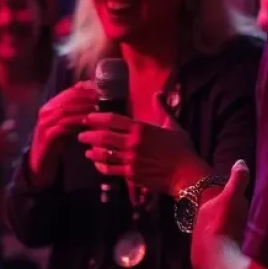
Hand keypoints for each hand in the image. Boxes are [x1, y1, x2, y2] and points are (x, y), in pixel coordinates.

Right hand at [0, 112, 16, 175]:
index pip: (11, 127)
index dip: (12, 125)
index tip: (12, 124)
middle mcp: (2, 143)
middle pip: (15, 139)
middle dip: (15, 137)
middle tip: (14, 136)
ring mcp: (1, 153)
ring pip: (14, 150)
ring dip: (16, 148)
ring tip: (15, 147)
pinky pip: (9, 161)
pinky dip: (12, 159)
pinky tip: (11, 158)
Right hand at [27, 81, 97, 186]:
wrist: (40, 162)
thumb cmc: (55, 142)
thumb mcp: (64, 124)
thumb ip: (74, 112)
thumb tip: (91, 99)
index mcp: (49, 106)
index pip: (67, 92)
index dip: (83, 90)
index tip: (97, 90)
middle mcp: (45, 112)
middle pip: (67, 100)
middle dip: (84, 98)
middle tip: (98, 99)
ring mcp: (44, 124)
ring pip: (64, 111)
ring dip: (81, 109)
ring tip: (95, 110)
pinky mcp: (47, 136)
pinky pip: (62, 126)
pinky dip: (75, 123)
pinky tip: (86, 124)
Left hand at [78, 109, 204, 196]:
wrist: (187, 175)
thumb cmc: (181, 149)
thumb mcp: (171, 124)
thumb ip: (161, 108)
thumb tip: (158, 93)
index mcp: (140, 128)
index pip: (112, 120)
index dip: (97, 118)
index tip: (88, 117)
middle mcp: (132, 143)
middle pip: (103, 136)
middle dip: (89, 134)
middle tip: (81, 133)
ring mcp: (130, 160)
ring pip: (104, 154)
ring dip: (92, 151)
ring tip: (86, 149)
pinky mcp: (131, 175)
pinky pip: (110, 170)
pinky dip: (101, 166)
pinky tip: (96, 163)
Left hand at [191, 161, 249, 268]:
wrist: (216, 259)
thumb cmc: (224, 224)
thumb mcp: (233, 198)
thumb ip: (237, 181)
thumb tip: (240, 162)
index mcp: (204, 211)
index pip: (212, 204)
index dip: (222, 203)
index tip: (232, 205)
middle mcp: (198, 229)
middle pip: (211, 223)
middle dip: (221, 224)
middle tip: (236, 226)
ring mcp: (200, 249)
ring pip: (211, 241)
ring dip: (221, 242)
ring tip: (236, 244)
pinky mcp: (206, 267)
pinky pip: (215, 258)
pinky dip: (222, 257)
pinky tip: (231, 258)